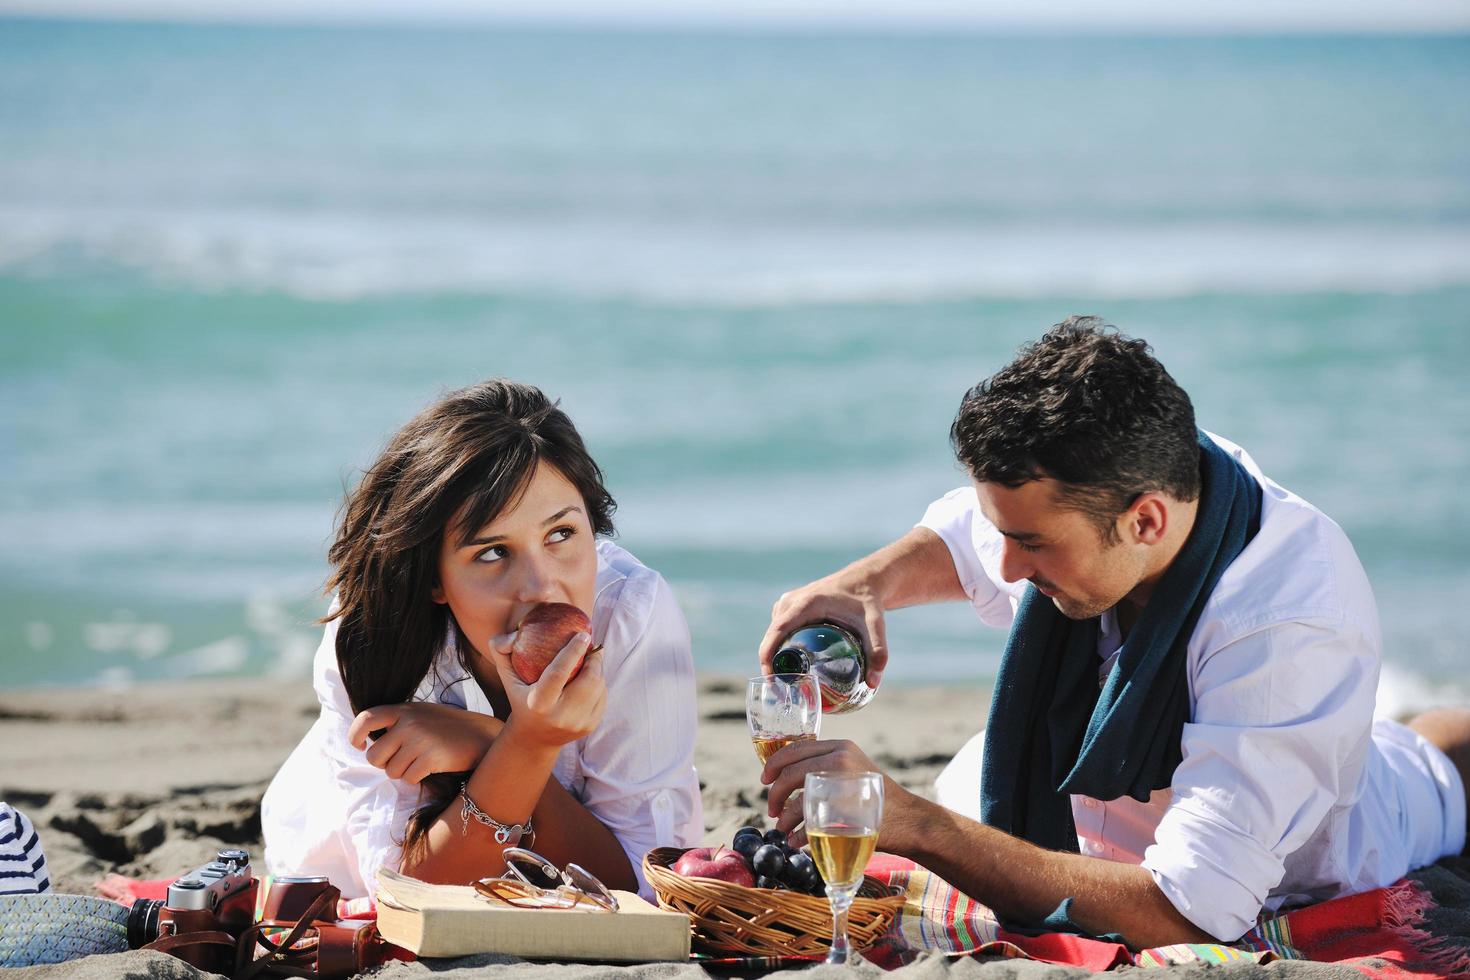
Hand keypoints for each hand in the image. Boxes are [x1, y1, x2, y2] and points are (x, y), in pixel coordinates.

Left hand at [347, 702, 503, 783]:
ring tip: (419, 762)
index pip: (366, 718)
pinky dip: (417, 778)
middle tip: (399, 761)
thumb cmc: (447, 728)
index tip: (360, 746)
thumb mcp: (421, 714)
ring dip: (402, 772)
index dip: (355, 735)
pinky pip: (409, 778)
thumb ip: (397, 721)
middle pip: (374, 756)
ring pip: (391, 771)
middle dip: (383, 764)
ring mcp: (420, 740)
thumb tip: (368, 741)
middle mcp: (409, 723)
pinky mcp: (431, 758)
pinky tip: (430, 767)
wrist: (482, 735)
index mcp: (404, 709)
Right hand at [486, 628, 606, 748]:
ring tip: (591, 657)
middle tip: (591, 644)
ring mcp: (577, 724)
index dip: (573, 651)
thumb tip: (515, 633)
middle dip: (594, 658)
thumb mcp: (507, 677)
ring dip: (598, 668)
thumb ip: (501, 650)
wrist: (533, 738)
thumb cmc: (520, 697)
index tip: (583, 634)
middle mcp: (560, 717)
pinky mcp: (590, 727)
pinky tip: (590, 677)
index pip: (558, 673)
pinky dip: (599, 683)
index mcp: (538, 703)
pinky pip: (602, 697)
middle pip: (588, 681)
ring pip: (598, 687)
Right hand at [757, 570, 888, 688]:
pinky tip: (791, 665)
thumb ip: (877, 652)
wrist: (864, 580)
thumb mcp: (875, 625)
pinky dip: (779, 647)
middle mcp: (791, 601)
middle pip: (772, 636)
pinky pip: (778, 630)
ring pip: (773, 634)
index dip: (768, 656)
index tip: (771, 679)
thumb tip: (873, 683)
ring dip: (774, 657)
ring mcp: (788, 603)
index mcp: (806, 604)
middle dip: (770, 664)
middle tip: (782, 691)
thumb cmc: (867, 601)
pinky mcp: (789, 607)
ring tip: (786, 682)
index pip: (777, 631)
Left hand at [760, 738, 906, 848]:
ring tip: (784, 829)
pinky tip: (798, 841)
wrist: (910, 820)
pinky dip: (798, 833)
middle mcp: (840, 759)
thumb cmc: (877, 799)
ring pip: (798, 799)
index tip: (765, 779)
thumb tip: (789, 780)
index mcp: (840, 747)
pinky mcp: (845, 809)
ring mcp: (842, 783)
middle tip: (772, 810)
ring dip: (785, 818)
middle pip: (790, 773)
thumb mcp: (853, 771)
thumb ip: (827, 769)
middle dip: (775, 794)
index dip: (774, 764)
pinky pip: (810, 821)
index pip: (795, 748)